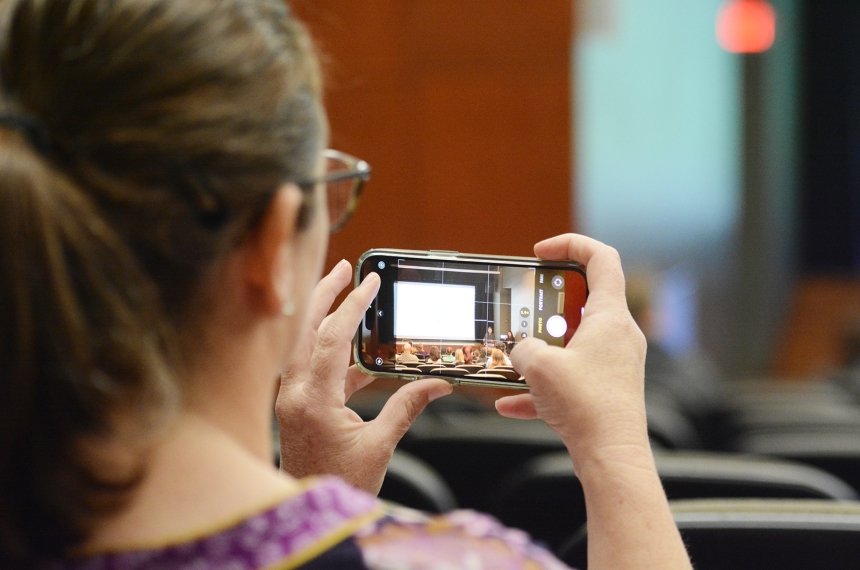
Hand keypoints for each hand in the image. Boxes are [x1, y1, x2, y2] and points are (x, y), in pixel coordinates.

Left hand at [275, 260, 451, 493]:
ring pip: (305, 344)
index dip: (352, 305)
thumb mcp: (379, 445)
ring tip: (348, 297)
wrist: (308, 509)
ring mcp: (291, 398)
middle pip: (304, 329)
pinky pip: (313, 368)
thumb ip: (407, 407)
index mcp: (312, 399)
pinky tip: (361, 357)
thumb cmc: (339, 484)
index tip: (370, 281)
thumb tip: (438, 384)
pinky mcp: (296, 406)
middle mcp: (294, 393)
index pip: (331, 337)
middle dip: (324, 294)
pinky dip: (335, 355)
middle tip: (344, 268)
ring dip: (325, 318)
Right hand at [495, 234, 648, 469]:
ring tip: (514, 356)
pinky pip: (569, 378)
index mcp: (610, 316)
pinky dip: (541, 386)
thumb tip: (521, 351)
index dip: (571, 244)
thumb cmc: (587, 406)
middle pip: (584, 300)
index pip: (602, 258)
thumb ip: (523, 348)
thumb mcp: (540, 366)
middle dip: (546, 305)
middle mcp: (618, 335)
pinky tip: (509, 403)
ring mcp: (613, 363)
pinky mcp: (606, 390)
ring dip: (542, 347)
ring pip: (573, 342)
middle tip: (522, 310)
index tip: (541, 252)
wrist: (611, 457)